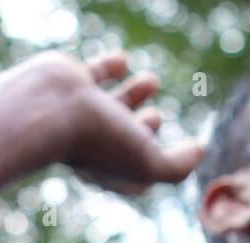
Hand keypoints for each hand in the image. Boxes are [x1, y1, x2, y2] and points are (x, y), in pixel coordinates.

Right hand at [24, 51, 203, 194]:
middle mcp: (93, 144)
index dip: (154, 168)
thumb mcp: (150, 162)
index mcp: (109, 171)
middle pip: (123, 138)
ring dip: (134, 93)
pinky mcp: (72, 83)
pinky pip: (94, 72)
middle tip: (154, 118)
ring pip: (111, 103)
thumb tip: (200, 149)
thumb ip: (179, 164)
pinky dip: (110, 66)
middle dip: (143, 128)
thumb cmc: (99, 140)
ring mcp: (81, 113)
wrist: (49, 108)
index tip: (167, 159)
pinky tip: (123, 60)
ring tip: (152, 80)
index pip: (136, 175)